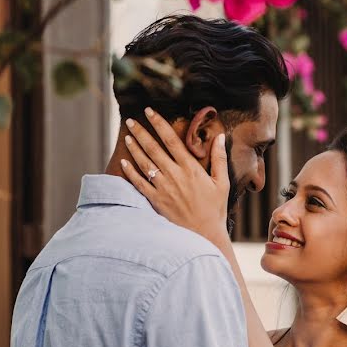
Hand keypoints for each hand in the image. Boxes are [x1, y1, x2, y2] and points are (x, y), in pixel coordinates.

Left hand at [120, 107, 230, 244]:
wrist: (204, 235)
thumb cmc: (215, 209)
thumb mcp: (222, 182)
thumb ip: (219, 158)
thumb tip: (220, 137)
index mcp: (190, 168)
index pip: (171, 139)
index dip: (159, 123)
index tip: (149, 111)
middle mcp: (174, 175)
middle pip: (153, 148)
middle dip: (141, 132)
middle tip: (130, 120)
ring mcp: (163, 188)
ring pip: (144, 163)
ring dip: (134, 148)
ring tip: (127, 136)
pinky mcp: (156, 201)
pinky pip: (140, 184)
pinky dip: (130, 172)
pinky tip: (124, 162)